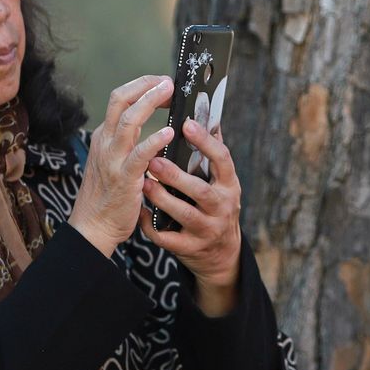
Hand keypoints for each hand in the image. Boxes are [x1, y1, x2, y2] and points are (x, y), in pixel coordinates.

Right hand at [68, 75, 174, 256]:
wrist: (93, 226)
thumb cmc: (109, 196)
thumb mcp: (114, 161)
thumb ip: (129, 142)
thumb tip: (152, 126)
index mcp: (105, 137)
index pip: (119, 99)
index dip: (141, 86)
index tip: (161, 83)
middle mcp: (105, 142)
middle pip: (119, 100)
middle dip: (145, 85)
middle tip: (168, 81)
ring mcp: (112, 159)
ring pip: (127, 120)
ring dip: (149, 102)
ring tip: (169, 92)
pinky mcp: (123, 178)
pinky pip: (138, 154)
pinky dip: (154, 140)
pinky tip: (169, 132)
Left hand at [136, 119, 241, 303]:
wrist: (220, 254)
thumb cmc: (215, 206)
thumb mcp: (222, 181)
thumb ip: (214, 152)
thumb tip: (208, 115)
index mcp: (229, 185)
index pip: (222, 159)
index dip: (205, 142)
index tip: (186, 123)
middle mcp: (222, 207)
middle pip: (200, 190)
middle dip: (176, 176)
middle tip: (154, 160)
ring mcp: (207, 229)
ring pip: (183, 214)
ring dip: (162, 199)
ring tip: (144, 183)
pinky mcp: (190, 248)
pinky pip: (168, 237)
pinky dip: (151, 226)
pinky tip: (140, 212)